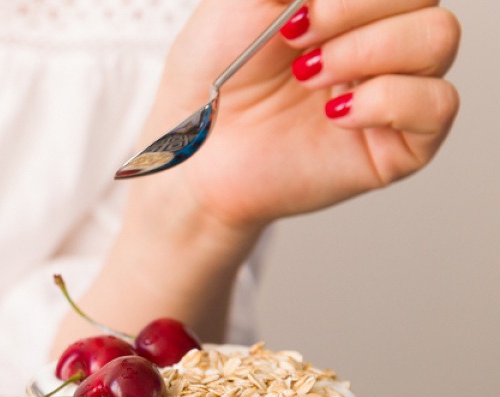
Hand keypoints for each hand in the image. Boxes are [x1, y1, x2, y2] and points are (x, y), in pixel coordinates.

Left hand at [132, 0, 459, 231]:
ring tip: (309, 75)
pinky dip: (386, 99)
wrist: (196, 144)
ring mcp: (396, 87)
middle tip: (297, 42)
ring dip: (368, 50)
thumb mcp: (241, 0)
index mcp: (351, 3)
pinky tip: (336, 112)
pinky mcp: (402, 142)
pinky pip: (438, 103)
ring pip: (438, 38)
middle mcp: (382, 37)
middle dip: (353, 10)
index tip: (295, 9)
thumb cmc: (214, 73)